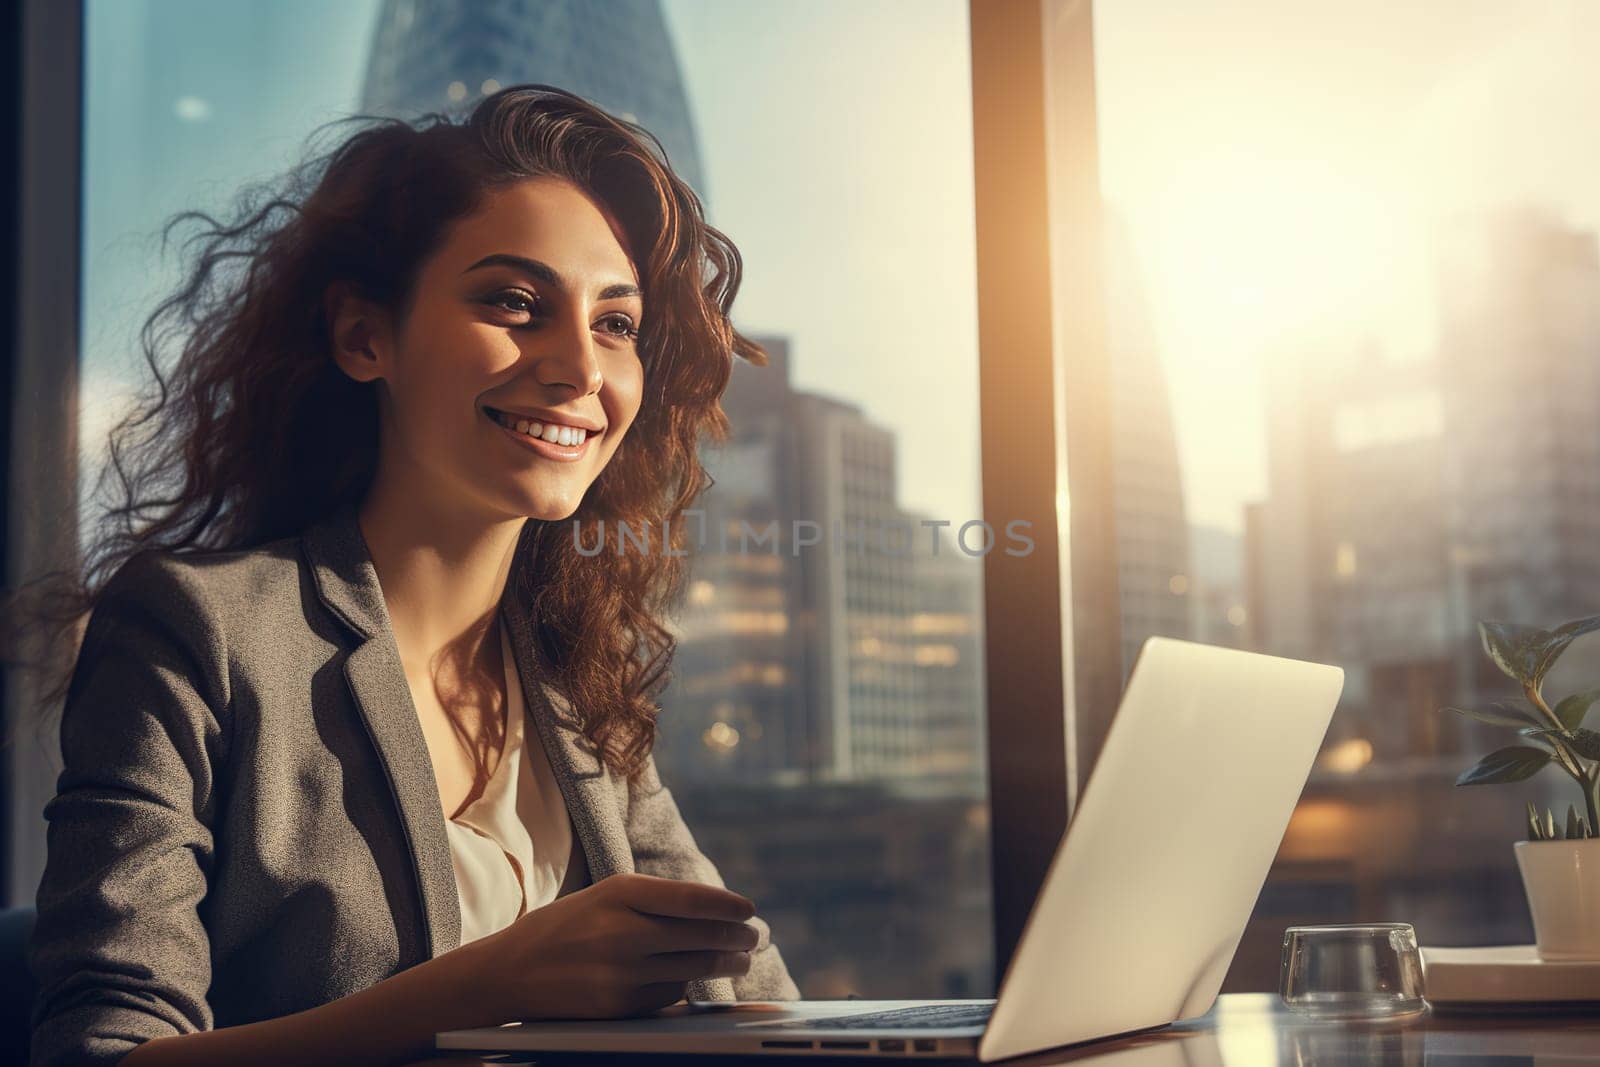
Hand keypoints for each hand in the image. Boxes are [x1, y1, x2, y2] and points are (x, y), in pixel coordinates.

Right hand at [468, 872, 760, 1020]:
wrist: (511, 972)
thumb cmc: (566, 926)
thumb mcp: (605, 897)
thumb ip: (656, 901)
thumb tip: (717, 912)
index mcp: (620, 893)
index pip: (692, 899)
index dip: (728, 906)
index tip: (749, 909)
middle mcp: (624, 931)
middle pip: (701, 935)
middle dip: (736, 937)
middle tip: (755, 936)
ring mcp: (622, 973)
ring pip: (693, 967)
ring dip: (724, 963)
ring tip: (739, 959)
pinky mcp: (621, 1007)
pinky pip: (670, 993)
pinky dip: (683, 983)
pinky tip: (687, 975)